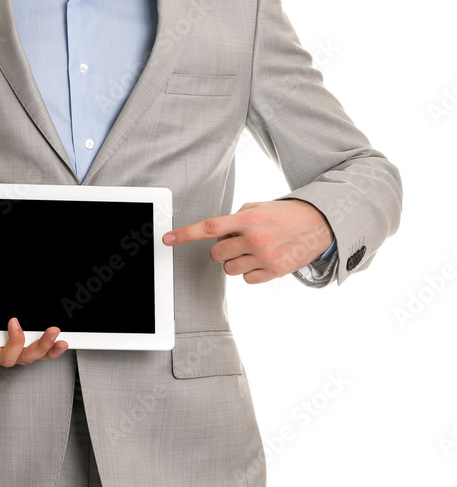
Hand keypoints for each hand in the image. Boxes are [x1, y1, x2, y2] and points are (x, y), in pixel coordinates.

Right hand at [0, 273, 67, 366]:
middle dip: (38, 348)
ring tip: (58, 336)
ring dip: (48, 348)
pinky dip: (50, 347)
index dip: (12, 343)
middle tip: (51, 331)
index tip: (14, 322)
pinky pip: (36, 346)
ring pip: (30, 355)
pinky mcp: (20, 333)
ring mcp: (9, 341)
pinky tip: (60, 339)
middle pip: (19, 358)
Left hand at [162, 200, 332, 283]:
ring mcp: (264, 257)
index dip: (185, 234)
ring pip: (229, 269)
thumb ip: (235, 219)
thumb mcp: (257, 207)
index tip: (167, 239)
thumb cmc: (284, 214)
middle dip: (220, 249)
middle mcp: (254, 239)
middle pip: (216, 254)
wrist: (318, 223)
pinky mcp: (274, 272)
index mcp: (247, 219)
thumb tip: (217, 235)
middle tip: (236, 242)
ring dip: (234, 261)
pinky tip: (262, 260)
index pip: (209, 227)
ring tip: (252, 250)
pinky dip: (250, 272)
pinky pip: (247, 279)